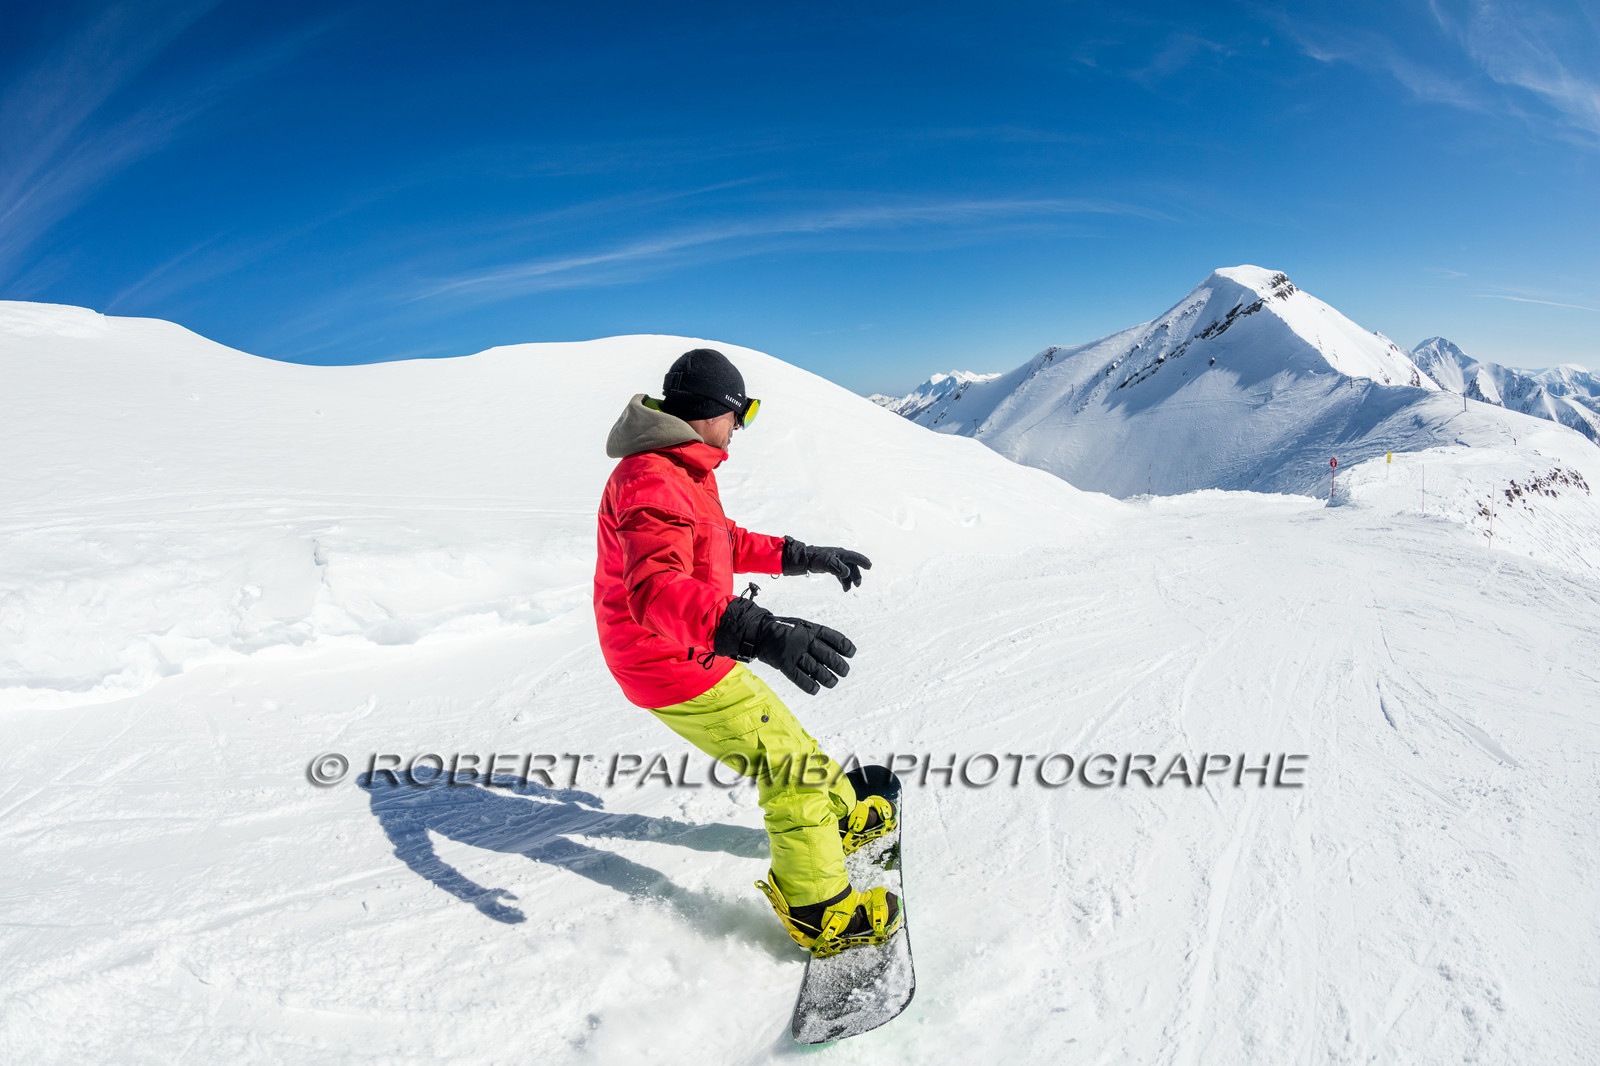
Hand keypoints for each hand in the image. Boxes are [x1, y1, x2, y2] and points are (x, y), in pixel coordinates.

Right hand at [714, 597, 856, 694]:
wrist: (759, 632)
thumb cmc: (783, 628)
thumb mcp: (802, 625)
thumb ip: (817, 635)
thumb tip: (836, 650)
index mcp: (811, 630)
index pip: (834, 638)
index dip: (845, 646)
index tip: (851, 653)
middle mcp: (805, 641)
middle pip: (828, 656)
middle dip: (840, 666)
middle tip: (844, 672)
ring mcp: (794, 653)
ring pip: (817, 669)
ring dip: (828, 678)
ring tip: (833, 682)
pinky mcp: (785, 665)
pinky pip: (800, 678)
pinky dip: (810, 686)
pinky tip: (816, 689)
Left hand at [783, 537, 871, 590]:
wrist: (803, 560)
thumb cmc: (816, 559)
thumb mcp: (828, 563)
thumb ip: (838, 568)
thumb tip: (847, 574)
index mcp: (841, 554)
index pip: (855, 557)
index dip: (863, 561)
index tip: (869, 566)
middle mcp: (839, 557)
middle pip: (851, 566)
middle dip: (856, 575)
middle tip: (858, 584)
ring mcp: (835, 561)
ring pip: (846, 571)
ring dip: (848, 580)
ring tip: (848, 589)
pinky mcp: (829, 566)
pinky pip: (840, 573)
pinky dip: (842, 580)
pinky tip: (844, 586)